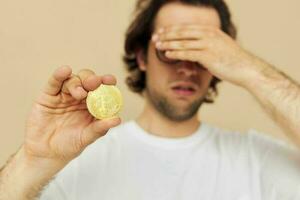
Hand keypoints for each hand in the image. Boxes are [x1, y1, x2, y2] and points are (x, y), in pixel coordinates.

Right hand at [24, 66, 120, 163]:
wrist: (46, 154)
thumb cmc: (70, 146)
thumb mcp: (86, 138)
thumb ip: (100, 128)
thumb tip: (118, 119)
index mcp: (92, 105)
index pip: (101, 90)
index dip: (106, 83)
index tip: (110, 80)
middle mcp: (79, 98)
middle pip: (87, 81)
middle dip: (92, 79)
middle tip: (94, 83)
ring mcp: (63, 96)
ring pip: (72, 80)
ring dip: (77, 83)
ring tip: (79, 93)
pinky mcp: (48, 96)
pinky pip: (54, 82)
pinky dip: (59, 75)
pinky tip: (65, 71)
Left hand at [152, 25, 266, 87]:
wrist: (246, 68)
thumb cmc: (232, 60)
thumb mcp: (220, 46)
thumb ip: (207, 43)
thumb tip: (195, 47)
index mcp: (210, 30)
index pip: (186, 28)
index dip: (172, 29)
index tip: (161, 31)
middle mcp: (208, 35)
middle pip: (182, 33)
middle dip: (166, 35)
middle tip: (155, 37)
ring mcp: (208, 44)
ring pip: (183, 43)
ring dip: (168, 44)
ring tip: (157, 45)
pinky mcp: (208, 56)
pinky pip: (187, 53)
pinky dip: (176, 53)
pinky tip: (167, 54)